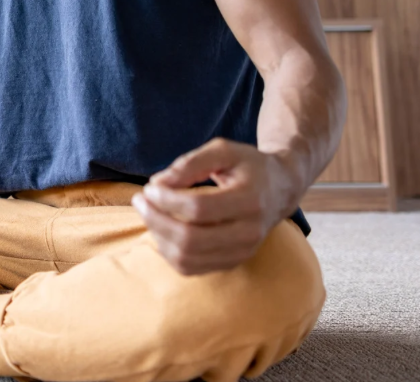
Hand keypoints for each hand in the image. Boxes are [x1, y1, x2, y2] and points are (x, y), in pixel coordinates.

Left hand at [131, 138, 299, 275]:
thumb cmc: (248, 165)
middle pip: (190, 239)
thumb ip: (189, 163)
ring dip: (158, 236)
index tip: (150, 186)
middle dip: (156, 220)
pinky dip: (168, 252)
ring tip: (148, 213)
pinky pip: (191, 268)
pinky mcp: (232, 262)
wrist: (280, 189)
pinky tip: (161, 230)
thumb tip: (158, 184)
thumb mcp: (223, 151)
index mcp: (250, 200)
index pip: (198, 209)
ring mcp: (242, 252)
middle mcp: (249, 232)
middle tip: (139, 200)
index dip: (166, 200)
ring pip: (188, 258)